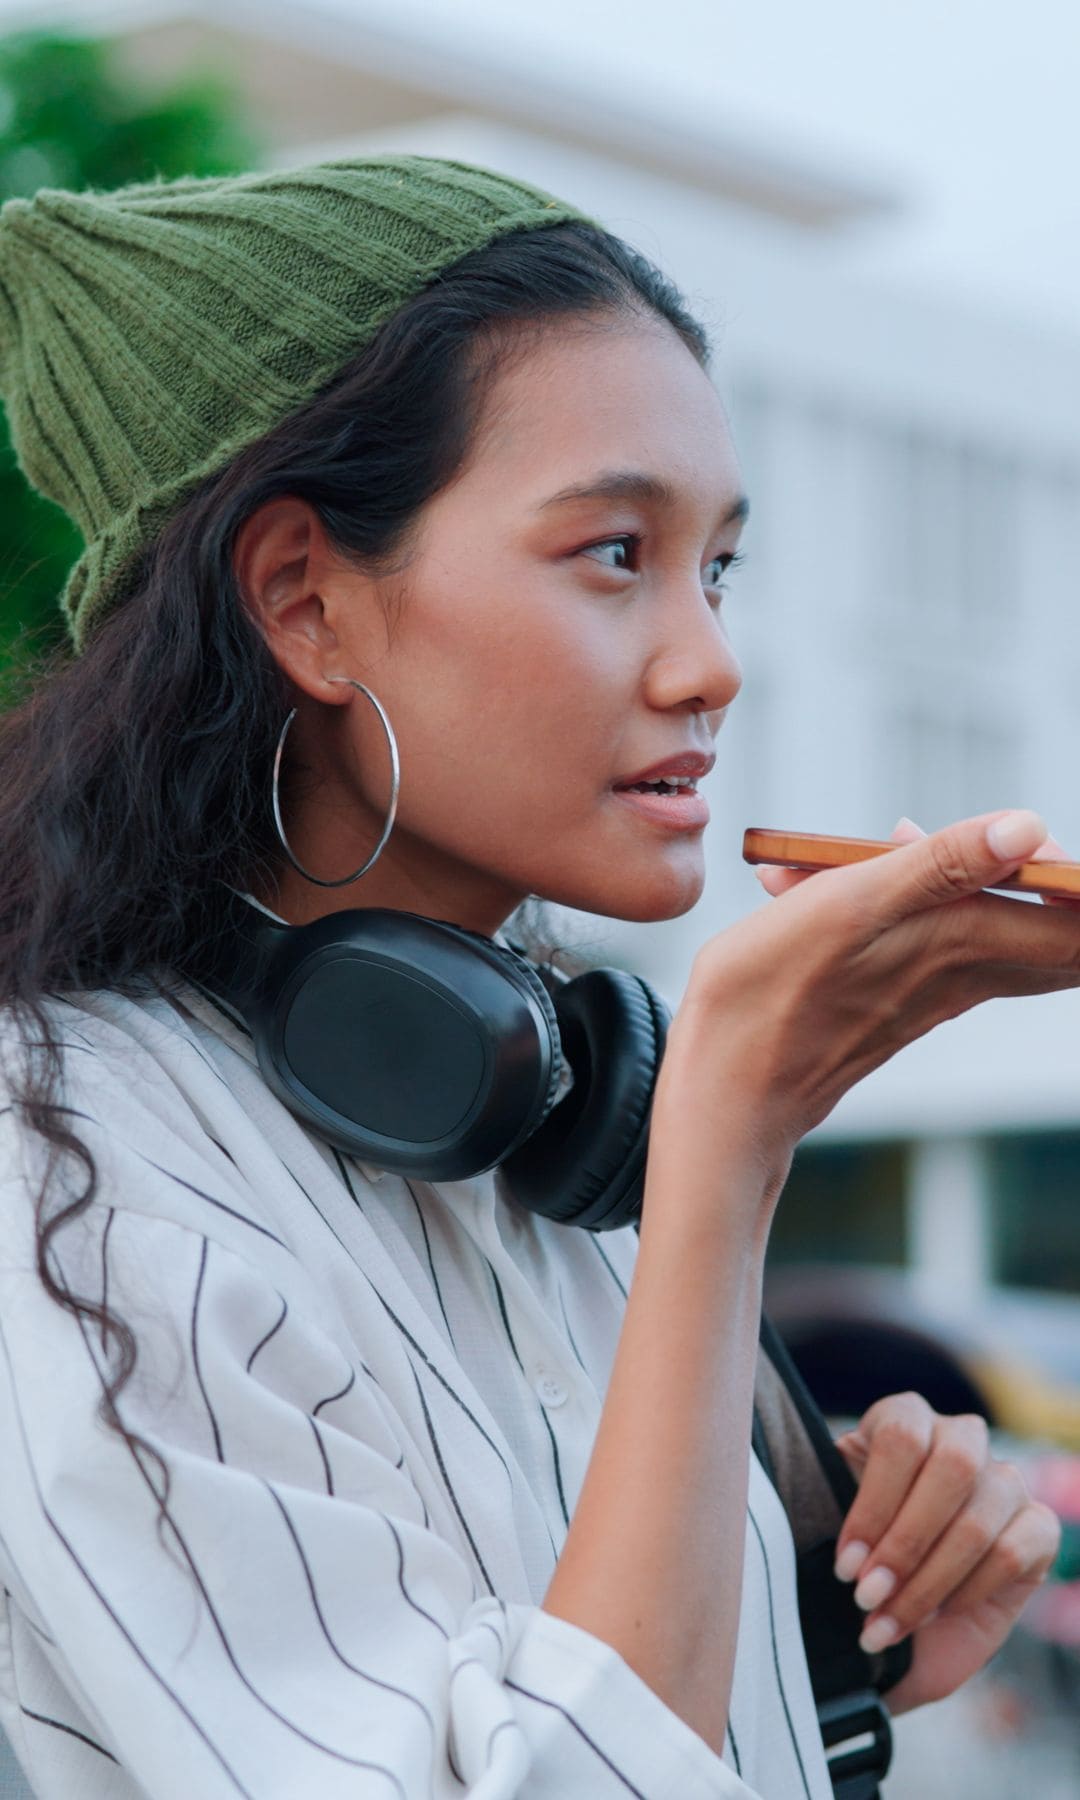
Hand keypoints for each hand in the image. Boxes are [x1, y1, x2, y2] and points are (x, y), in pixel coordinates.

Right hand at [667, 809, 1079, 1196]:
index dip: (1073, 877)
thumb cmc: (773, 993)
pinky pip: (923, 939)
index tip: (1027, 839)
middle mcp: (964, 974)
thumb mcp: (850, 904)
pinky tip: (817, 883)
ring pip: (981, 925)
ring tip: (880, 843)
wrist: (728, 1089)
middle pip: (1051, 931)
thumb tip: (1030, 826)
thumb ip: (942, 863)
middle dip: (1025, 871)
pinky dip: (892, 901)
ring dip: (945, 873)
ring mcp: (931, 992)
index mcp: (965, 943)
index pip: (1077, 924)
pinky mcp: (894, 1001)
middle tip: (970, 835)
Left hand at [832, 1393, 1060, 1713]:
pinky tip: (936, 1613)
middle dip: (904, 1542)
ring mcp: (1004, 1480)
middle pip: (951, 1466)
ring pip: (976, 1519)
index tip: (846, 1567)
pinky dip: (967, 1591)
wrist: (911, 1631)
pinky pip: (1010, 1554)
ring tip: (889, 1622)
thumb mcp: (840, 1536)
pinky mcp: (1038, 1527)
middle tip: (866, 1596)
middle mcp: (959, 1438)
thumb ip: (834, 1520)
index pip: (901, 1436)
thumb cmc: (865, 1568)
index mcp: (903, 1419)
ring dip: (928, 1582)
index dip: (873, 1504)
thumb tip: (830, 1540)